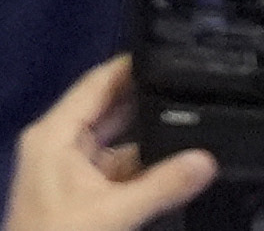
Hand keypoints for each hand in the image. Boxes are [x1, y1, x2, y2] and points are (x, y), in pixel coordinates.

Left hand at [0, 57, 215, 230]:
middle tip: (192, 81)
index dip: (132, 64)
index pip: (98, 83)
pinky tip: (172, 159)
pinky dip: (139, 163)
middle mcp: (57, 142)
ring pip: (114, 138)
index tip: (171, 50)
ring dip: (146, 134)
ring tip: (192, 116)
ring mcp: (66, 167)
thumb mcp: (114, 213)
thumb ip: (164, 185)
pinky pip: (113, 164)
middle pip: (107, 107)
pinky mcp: (76, 190)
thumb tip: (208, 160)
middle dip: (147, 98)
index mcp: (55, 134)